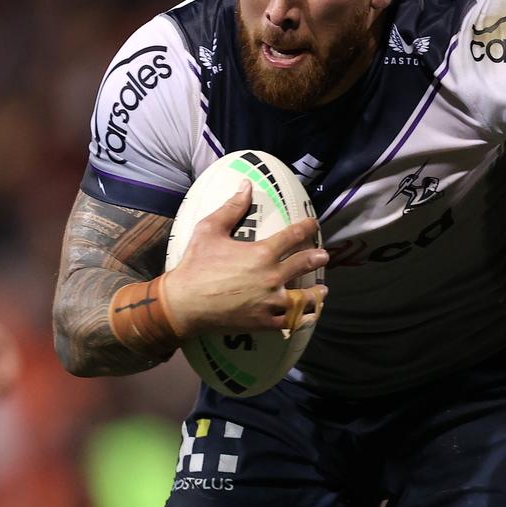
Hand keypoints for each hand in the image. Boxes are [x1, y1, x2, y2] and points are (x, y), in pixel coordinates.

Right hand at [163, 182, 327, 337]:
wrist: (181, 304)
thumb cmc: (195, 265)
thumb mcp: (209, 230)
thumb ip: (231, 208)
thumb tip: (246, 184)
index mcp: (262, 253)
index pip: (294, 236)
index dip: (307, 228)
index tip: (314, 224)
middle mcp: (272, 276)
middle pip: (305, 264)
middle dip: (317, 258)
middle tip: (324, 256)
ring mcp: (270, 301)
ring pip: (304, 298)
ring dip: (316, 293)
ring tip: (323, 290)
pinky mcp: (264, 322)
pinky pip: (290, 321)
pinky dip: (301, 318)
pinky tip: (308, 315)